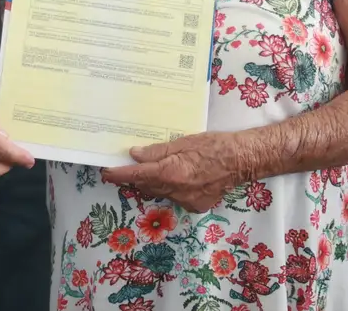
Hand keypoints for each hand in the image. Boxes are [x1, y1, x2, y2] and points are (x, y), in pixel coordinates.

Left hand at [101, 131, 244, 211]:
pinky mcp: (196, 206)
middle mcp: (176, 190)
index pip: (137, 174)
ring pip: (161, 193)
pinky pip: (176, 198)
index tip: (105, 172)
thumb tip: (135, 155)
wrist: (242, 160)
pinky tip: (181, 178)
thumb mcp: (183, 142)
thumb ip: (157, 151)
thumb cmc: (214, 145)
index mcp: (171, 172)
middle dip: (135, 178)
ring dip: (153, 183)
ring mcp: (186, 201)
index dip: (119, 174)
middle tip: (126, 167)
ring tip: (154, 169)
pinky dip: (172, 189)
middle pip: (147, 186)